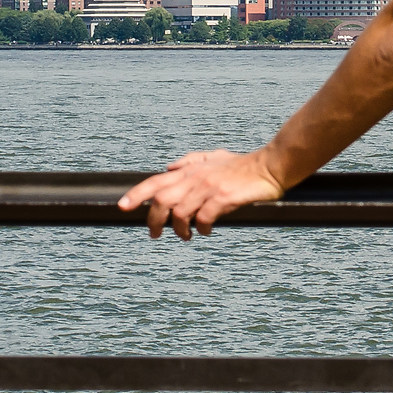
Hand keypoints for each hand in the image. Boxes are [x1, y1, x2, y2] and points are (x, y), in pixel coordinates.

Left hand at [117, 150, 287, 240]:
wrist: (269, 166)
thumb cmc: (242, 164)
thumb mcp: (213, 157)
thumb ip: (190, 160)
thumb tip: (169, 166)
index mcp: (190, 170)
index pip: (155, 181)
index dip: (137, 194)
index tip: (123, 207)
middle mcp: (195, 178)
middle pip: (162, 200)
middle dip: (154, 220)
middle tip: (155, 234)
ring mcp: (208, 187)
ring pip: (180, 213)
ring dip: (179, 229)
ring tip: (186, 236)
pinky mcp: (223, 197)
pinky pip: (203, 218)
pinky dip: (201, 228)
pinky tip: (205, 232)